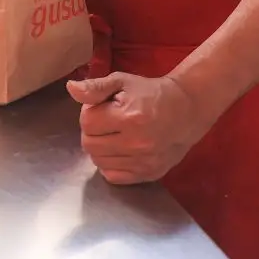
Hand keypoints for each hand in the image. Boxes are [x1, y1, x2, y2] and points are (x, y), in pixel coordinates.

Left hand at [68, 71, 211, 184]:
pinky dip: (110, 165)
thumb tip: (71, 89)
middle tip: (106, 123)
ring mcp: (144, 162)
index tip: (102, 108)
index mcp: (129, 118)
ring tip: (114, 135)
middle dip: (92, 132)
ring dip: (100, 148)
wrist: (187, 110)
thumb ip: (95, 87)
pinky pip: (113, 177)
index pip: (87, 123)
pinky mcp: (149, 174)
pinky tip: (119, 151)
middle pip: (89, 145)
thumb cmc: (151, 93)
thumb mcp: (122, 82)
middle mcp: (137, 143)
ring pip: (99, 162)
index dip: (89, 113)